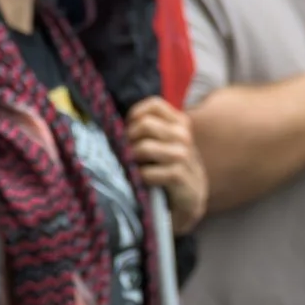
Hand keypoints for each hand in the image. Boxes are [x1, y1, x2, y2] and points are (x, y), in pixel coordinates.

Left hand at [128, 96, 209, 234]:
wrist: (190, 200)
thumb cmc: (168, 169)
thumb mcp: (163, 145)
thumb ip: (148, 131)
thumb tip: (115, 123)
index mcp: (180, 123)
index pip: (154, 104)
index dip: (135, 114)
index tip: (128, 130)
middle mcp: (184, 135)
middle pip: (145, 125)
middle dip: (129, 139)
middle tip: (126, 154)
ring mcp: (184, 156)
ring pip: (145, 147)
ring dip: (132, 160)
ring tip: (132, 169)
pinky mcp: (180, 177)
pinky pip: (148, 172)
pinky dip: (140, 178)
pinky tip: (141, 182)